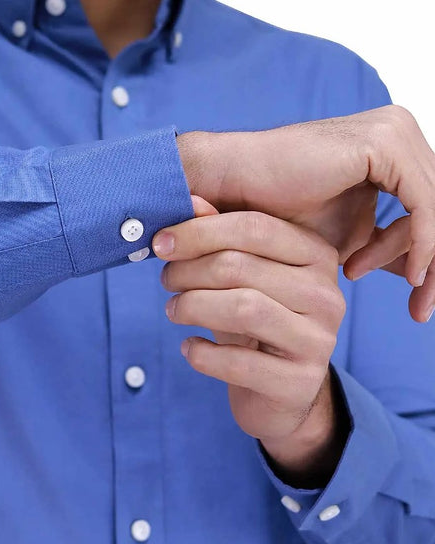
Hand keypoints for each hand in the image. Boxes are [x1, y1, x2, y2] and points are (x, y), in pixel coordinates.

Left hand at [155, 211, 348, 485]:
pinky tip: (190, 348)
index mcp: (316, 257)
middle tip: (167, 281)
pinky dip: (203, 353)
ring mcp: (319, 341)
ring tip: (173, 310)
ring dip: (193, 307)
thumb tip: (190, 200)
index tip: (161, 243)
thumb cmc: (257, 325)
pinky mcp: (299, 382)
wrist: (281, 393)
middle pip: (241, 266)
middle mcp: (327, 295)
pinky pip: (240, 362)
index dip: (199, 231)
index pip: (255, 228)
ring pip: (243, 308)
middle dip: (188, 271)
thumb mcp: (242, 279)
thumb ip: (220, 238)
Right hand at [178, 105, 434, 321]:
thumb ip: (386, 249)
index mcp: (389, 154)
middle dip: (433, 266)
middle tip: (420, 311)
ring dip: (423, 259)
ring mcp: (391, 133)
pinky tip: (408, 275)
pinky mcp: (381, 144)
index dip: (430, 259)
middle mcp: (395, 136)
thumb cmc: (274, 217)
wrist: (227, 192)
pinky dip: (422, 244)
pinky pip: (425, 203)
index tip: (419, 307)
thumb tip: (419, 272)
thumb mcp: (344, 241)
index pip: (430, 210)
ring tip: (382, 285)